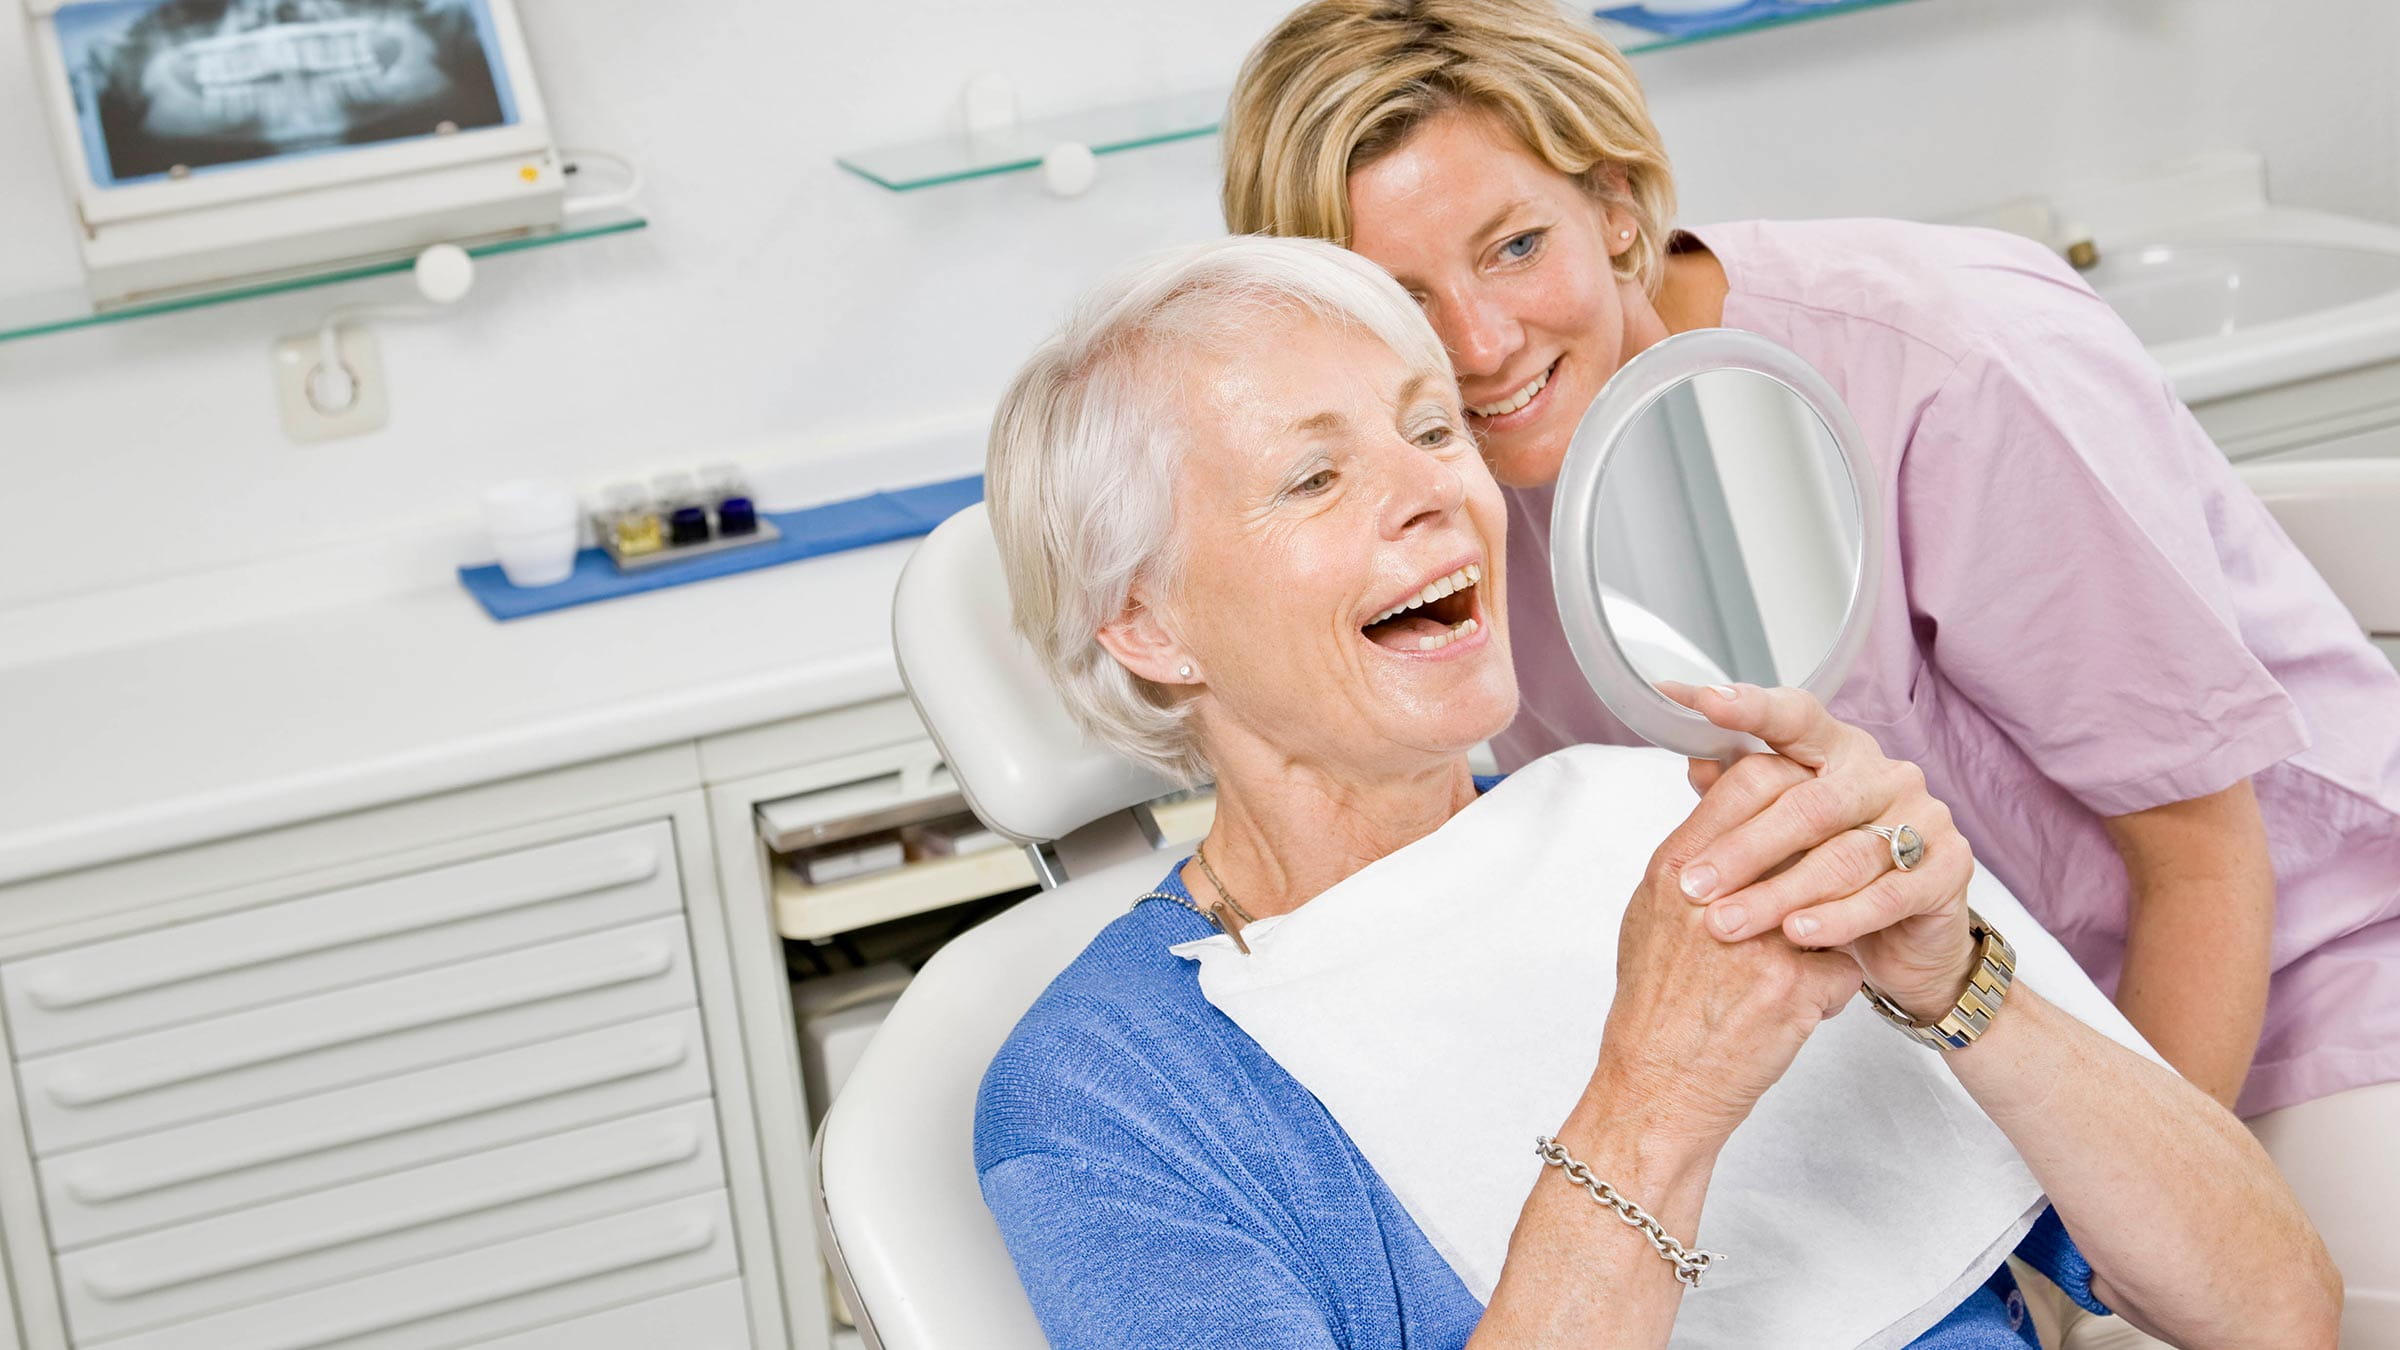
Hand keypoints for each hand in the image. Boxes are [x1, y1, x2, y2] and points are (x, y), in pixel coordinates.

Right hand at [1595, 750, 1866, 1150]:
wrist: (1656, 1088)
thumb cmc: (1653, 1005)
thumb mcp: (1650, 914)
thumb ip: (1690, 858)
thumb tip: (1720, 806)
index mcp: (1677, 871)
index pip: (1749, 780)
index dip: (1791, 781)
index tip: (1807, 797)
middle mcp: (1717, 897)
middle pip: (1803, 824)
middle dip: (1828, 839)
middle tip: (1837, 855)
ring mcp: (1761, 942)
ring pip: (1836, 891)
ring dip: (1835, 912)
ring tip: (1818, 939)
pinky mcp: (1794, 990)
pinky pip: (1845, 966)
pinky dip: (1832, 985)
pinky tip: (1806, 1004)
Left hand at [1657, 682, 1979, 1022]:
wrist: (1905, 941)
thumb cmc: (1830, 875)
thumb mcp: (1778, 836)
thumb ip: (1739, 795)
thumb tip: (1695, 758)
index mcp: (1840, 750)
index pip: (1797, 718)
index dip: (1752, 709)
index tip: (1705, 702)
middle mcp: (1886, 773)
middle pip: (1809, 804)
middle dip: (1745, 848)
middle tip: (1693, 885)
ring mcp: (1925, 817)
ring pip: (1843, 855)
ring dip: (1779, 893)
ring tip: (1730, 922)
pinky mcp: (1951, 868)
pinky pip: (1887, 895)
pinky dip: (1838, 917)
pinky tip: (1797, 933)